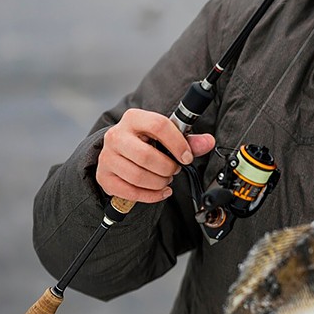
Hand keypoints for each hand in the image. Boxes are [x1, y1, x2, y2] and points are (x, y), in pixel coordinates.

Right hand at [95, 108, 215, 203]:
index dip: (177, 144)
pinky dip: (150, 195)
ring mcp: (107, 157)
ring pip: (138, 176)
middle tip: (174, 170)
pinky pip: (130, 192)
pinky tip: (160, 191)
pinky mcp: (104, 177)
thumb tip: (209, 141)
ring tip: (166, 179)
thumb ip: (189, 140)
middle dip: (167, 168)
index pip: (158, 126)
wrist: (120, 152)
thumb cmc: (146, 141)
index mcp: (134, 118)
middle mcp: (116, 136)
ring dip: (159, 182)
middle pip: (146, 156)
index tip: (187, 157)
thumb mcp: (166, 136)